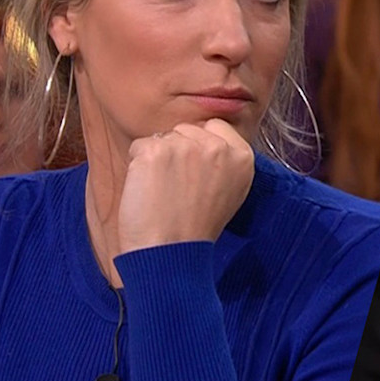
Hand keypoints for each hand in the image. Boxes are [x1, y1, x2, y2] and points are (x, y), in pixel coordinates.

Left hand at [117, 118, 254, 254]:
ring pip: (162, 137)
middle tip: (178, 188)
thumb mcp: (230, 192)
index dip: (199, 147)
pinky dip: (137, 166)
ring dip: (157, 159)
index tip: (195, 174)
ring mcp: (186, 146)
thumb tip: (203, 139)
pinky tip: (148, 191)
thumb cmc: (196, 228)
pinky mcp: (156, 151)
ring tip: (164, 193)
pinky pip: (139, 146)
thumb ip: (224, 161)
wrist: (171, 254)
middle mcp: (218, 147)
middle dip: (177, 151)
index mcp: (242, 157)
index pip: (215, 127)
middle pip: (186, 130)